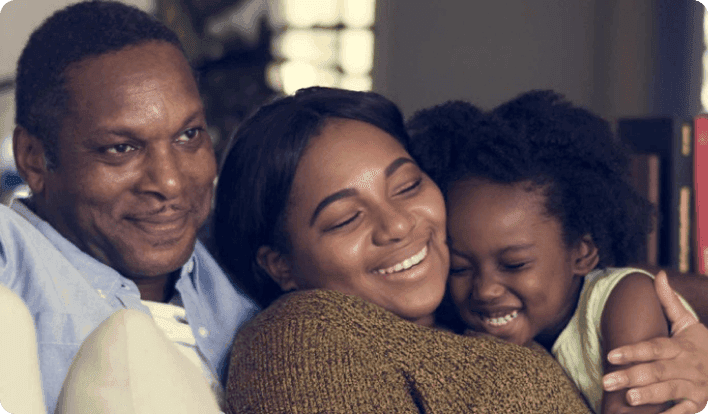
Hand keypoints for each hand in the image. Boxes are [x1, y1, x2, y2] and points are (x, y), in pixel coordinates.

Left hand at [602, 271, 707, 413]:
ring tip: (629, 399)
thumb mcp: (688, 322)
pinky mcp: (697, 402)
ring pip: (670, 391)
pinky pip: (684, 411)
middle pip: (657, 371)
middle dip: (631, 376)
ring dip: (650, 395)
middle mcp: (687, 366)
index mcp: (681, 346)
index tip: (610, 355)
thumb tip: (658, 274)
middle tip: (607, 381)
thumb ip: (669, 301)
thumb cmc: (700, 344)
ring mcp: (694, 385)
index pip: (654, 347)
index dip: (633, 351)